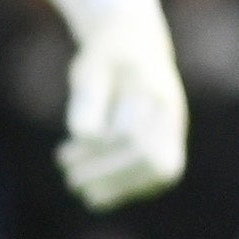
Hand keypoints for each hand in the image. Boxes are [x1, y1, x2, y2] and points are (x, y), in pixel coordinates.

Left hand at [61, 16, 187, 210]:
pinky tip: (96, 192)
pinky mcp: (171, 146)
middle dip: (107, 173)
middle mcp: (171, 112)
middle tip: (69, 178)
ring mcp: (175, 130)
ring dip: (118, 185)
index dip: (96, 152)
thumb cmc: (106, 58)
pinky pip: (157, 178)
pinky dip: (127, 189)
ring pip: (159, 172)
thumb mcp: (90, 69)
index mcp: (153, 89)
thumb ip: (88, 98)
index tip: (63, 155)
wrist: (136, 45)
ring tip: (78, 187)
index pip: (129, 134)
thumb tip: (83, 136)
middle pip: (148, 156)